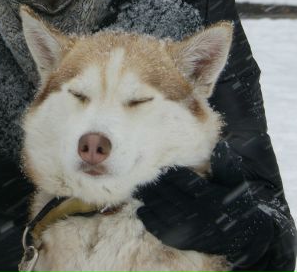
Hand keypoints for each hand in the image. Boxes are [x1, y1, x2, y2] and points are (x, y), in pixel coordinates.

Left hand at [135, 141, 273, 267]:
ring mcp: (194, 230)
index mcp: (212, 197)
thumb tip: (221, 147)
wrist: (251, 239)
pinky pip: (167, 233)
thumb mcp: (237, 184)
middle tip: (142, 177)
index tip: (160, 166)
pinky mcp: (190, 242)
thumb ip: (227, 166)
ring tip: (139, 192)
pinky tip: (143, 212)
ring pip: (165, 213)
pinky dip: (152, 222)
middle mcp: (201, 214)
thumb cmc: (241, 205)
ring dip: (150, 202)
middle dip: (155, 187)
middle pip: (171, 196)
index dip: (170, 174)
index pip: (185, 182)